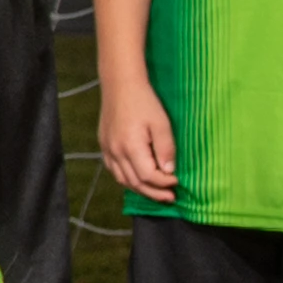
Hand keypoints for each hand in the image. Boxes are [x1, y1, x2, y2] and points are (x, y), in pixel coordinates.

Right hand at [97, 78, 176, 200]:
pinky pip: (114, 170)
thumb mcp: (161, 124)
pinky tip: (138, 179)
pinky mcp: (104, 146)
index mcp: (131, 147)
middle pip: (135, 182)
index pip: (149, 176)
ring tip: (156, 192)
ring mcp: (107, 150)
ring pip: (123, 180)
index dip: (164, 183)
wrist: (120, 85)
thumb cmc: (144, 102)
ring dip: (141, 189)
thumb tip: (169, 171)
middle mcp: (116, 152)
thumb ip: (166, 149)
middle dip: (154, 192)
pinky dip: (127, 179)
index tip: (178, 182)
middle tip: (170, 197)